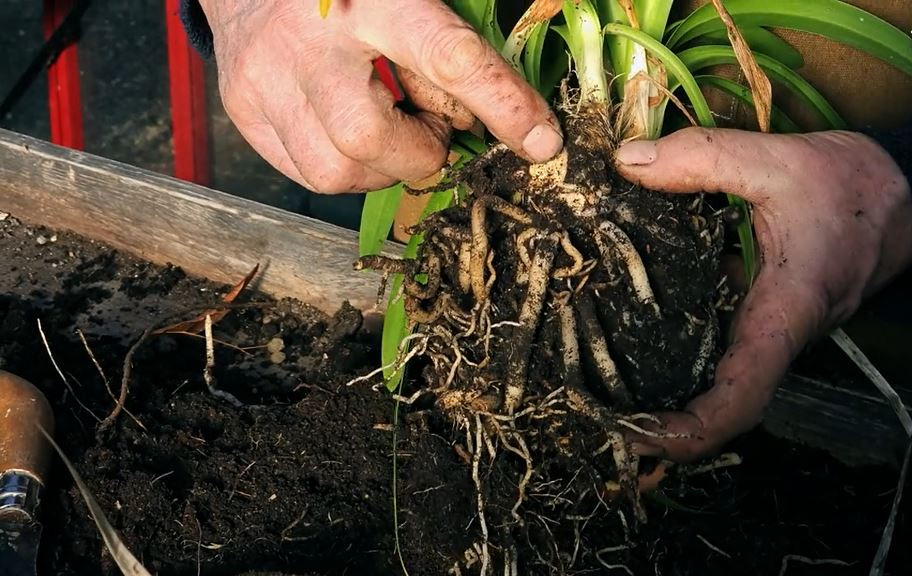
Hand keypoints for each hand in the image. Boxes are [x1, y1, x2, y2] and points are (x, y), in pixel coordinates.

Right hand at [198, 0, 562, 192]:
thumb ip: (448, 51)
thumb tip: (481, 122)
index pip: (446, 56)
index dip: (501, 105)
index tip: (542, 142)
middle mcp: (308, 39)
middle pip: (368, 137)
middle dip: (416, 152)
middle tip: (428, 127)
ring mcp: (265, 79)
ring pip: (335, 170)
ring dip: (381, 165)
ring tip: (385, 124)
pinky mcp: (245, 111)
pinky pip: (308, 175)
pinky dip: (347, 167)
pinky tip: (350, 131)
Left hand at [615, 127, 911, 462]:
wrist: (901, 196)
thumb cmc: (853, 187)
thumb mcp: (778, 161)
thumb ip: (703, 159)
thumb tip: (627, 164)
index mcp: (784, 312)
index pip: (743, 394)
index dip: (694, 430)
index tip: (643, 442)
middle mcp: (771, 332)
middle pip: (715, 397)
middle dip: (658, 419)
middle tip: (592, 417)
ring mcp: (762, 324)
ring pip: (708, 368)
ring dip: (655, 381)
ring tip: (590, 381)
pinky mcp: (753, 308)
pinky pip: (708, 333)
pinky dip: (665, 334)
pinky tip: (615, 314)